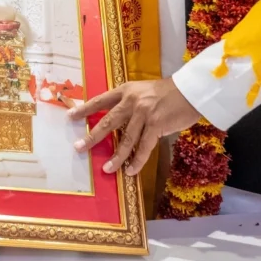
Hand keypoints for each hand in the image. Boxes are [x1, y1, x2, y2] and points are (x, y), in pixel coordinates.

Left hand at [66, 78, 200, 176]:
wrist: (190, 90)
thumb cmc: (168, 93)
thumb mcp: (143, 92)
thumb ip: (130, 104)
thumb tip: (117, 124)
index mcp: (125, 91)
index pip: (100, 101)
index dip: (85, 109)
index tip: (70, 117)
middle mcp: (131, 101)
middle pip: (107, 122)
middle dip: (92, 137)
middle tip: (79, 148)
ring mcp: (144, 113)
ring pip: (125, 140)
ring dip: (116, 157)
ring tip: (107, 169)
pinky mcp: (157, 125)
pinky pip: (144, 147)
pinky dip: (137, 161)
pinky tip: (130, 170)